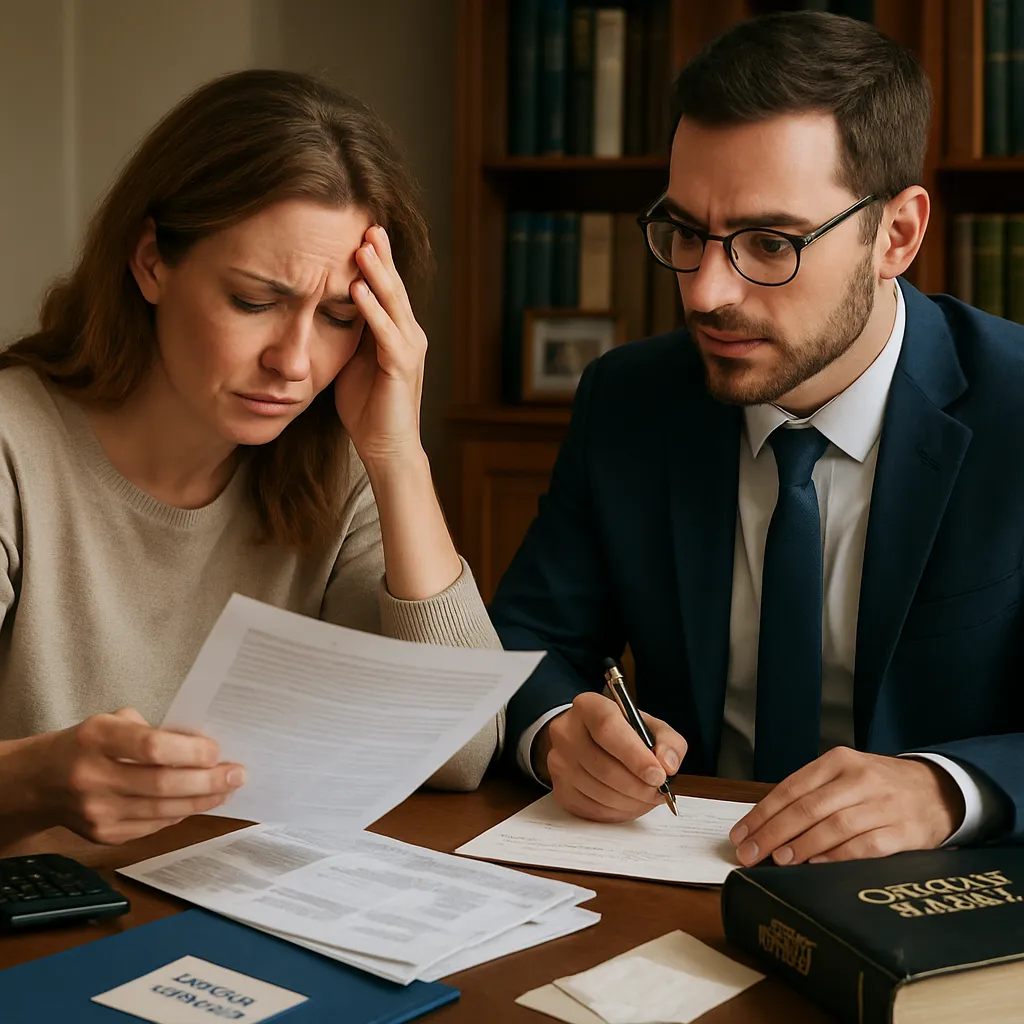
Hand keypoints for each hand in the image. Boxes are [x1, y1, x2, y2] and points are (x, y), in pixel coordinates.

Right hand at [22, 708, 245, 844]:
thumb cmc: (88, 743)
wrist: (38, 781)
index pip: (152, 748)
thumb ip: (156, 731)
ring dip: (202, 800)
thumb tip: (204, 746)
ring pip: (162, 810)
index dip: (191, 751)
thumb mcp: (114, 722)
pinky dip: (180, 812)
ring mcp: (96, 811)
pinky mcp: (102, 835)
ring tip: (226, 789)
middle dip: (208, 781)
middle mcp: (93, 776)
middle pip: (163, 784)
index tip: (217, 751)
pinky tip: (198, 802)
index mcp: (97, 738)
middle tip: (237, 775)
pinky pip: (153, 825)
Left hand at [335, 225, 426, 468]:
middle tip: (367, 223)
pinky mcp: (403, 366)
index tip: (357, 231)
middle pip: (394, 286)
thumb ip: (347, 335)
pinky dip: (372, 310)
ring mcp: (409, 349)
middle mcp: (409, 335)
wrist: (386, 448)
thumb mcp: (351, 362)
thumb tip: (322, 308)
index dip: (374, 260)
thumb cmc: (367, 409)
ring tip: (363, 246)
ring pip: (393, 302)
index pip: (385, 288)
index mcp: (396, 332)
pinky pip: (386, 332)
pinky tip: (357, 289)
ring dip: (377, 273)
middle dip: (380, 255)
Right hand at [536, 691, 687, 822]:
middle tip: (659, 792)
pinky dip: (617, 812)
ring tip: (647, 797)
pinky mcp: (559, 789)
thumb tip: (668, 765)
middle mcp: (566, 731)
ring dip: (631, 802)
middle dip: (638, 786)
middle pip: (603, 766)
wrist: (587, 739)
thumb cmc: (622, 733)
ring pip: (599, 792)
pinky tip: (629, 803)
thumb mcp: (649, 725)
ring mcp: (558, 762)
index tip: (658, 775)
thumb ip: (668, 741)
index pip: (607, 729)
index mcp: (588, 706)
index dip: (635, 756)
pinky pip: (591, 810)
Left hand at [729, 747, 962, 865]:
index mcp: (839, 762)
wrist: (939, 789)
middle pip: (808, 808)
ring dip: (802, 846)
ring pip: (834, 826)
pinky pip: (867, 846)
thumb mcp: (844, 776)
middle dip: (773, 833)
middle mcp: (860, 779)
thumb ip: (810, 795)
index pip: (791, 788)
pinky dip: (839, 856)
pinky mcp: (905, 831)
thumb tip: (765, 827)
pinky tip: (818, 865)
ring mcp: (884, 804)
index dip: (762, 813)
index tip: (741, 834)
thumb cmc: (878, 786)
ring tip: (779, 860)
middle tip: (750, 853)